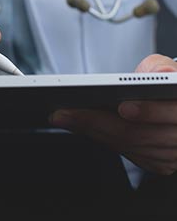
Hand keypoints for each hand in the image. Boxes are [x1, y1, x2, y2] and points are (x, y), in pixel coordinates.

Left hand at [51, 54, 176, 174]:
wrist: (171, 103)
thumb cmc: (166, 83)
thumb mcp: (163, 67)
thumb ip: (159, 66)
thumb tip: (161, 72)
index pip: (173, 114)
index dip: (150, 112)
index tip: (123, 107)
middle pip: (141, 134)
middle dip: (99, 122)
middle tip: (67, 112)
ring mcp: (174, 154)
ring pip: (130, 146)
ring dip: (93, 131)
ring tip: (64, 117)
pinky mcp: (160, 162)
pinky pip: (127, 152)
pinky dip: (101, 137)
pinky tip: (79, 125)